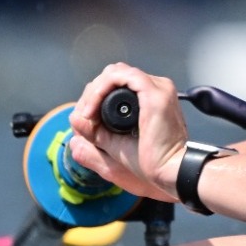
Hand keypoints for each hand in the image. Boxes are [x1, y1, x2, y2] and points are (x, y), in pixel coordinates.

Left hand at [67, 63, 189, 201]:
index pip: (117, 84)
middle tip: (84, 116)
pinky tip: (92, 110)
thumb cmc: (150, 165)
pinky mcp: (154, 94)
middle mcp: (157, 89)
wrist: (168, 173)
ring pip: (114, 72)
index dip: (95, 97)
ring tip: (87, 114)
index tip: (86, 119)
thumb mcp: (114, 145)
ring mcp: (158, 89)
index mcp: (152, 99)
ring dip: (94, 91)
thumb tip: (76, 117)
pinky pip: (119, 77)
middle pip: (114, 75)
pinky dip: (100, 89)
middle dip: (92, 93)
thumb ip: (95, 132)